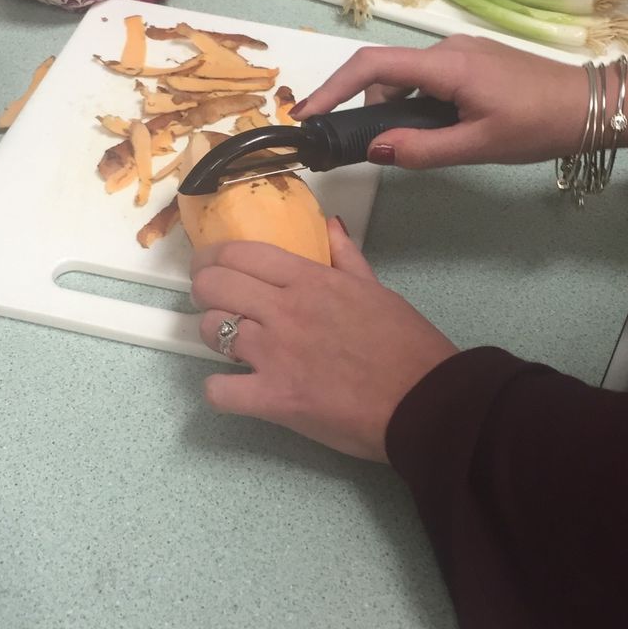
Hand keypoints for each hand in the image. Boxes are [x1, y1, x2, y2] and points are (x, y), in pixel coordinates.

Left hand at [190, 220, 456, 460]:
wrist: (424, 402)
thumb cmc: (407, 346)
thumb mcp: (377, 290)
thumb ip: (346, 257)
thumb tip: (331, 226)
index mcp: (311, 280)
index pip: (240, 253)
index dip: (214, 257)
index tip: (210, 264)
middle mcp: (285, 310)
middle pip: (213, 285)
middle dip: (203, 289)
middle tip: (210, 299)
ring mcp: (275, 354)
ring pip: (208, 330)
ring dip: (211, 335)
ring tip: (228, 343)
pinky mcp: (273, 398)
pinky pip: (219, 390)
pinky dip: (220, 390)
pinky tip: (234, 388)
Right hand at [294, 35, 627, 168]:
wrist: (593, 105)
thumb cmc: (539, 125)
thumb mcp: (478, 146)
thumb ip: (422, 149)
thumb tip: (374, 150)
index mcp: (446, 64)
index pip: (371, 67)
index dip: (332, 88)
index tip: (306, 114)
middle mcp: (447, 48)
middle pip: (385, 73)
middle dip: (366, 108)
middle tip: (359, 147)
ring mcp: (462, 52)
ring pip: (408, 79)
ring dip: (397, 110)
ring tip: (414, 146)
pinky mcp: (474, 61)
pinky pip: (429, 79)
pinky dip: (417, 104)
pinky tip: (435, 131)